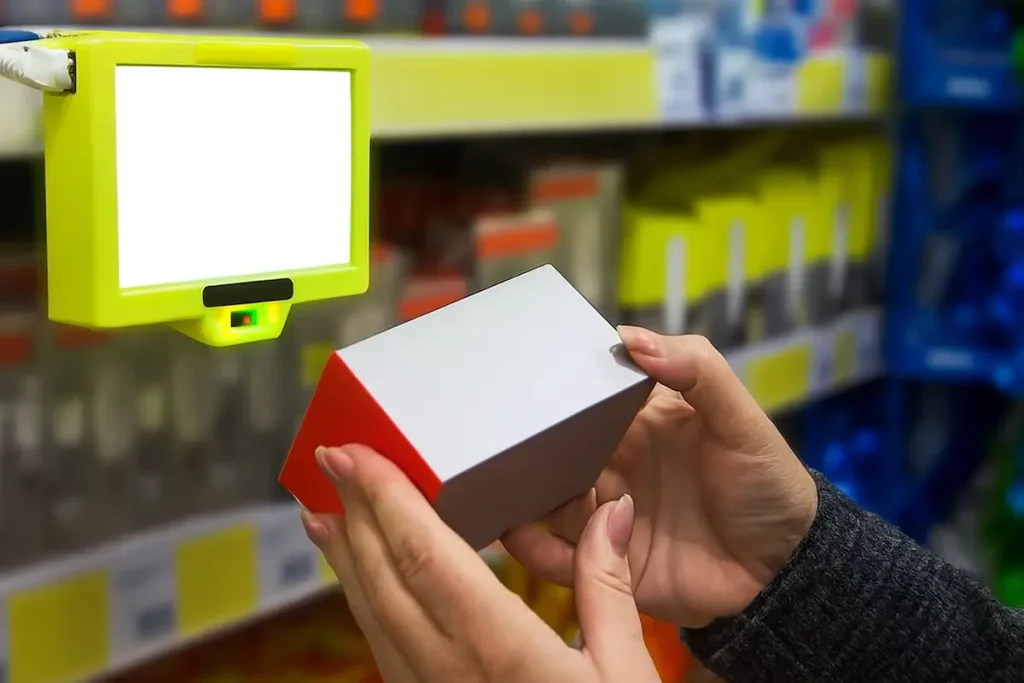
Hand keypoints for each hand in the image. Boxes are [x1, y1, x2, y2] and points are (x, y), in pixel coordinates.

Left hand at [302, 445, 661, 682]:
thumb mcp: (626, 670)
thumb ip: (610, 587)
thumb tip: (612, 511)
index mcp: (499, 648)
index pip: (425, 554)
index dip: (384, 498)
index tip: (353, 454)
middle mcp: (449, 669)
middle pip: (384, 575)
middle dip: (351, 512)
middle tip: (328, 459)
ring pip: (371, 612)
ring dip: (344, 556)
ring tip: (324, 510)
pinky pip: (381, 644)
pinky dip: (363, 599)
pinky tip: (362, 579)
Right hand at [503, 329, 817, 628]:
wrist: (784, 571)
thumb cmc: (767, 483)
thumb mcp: (740, 420)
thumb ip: (697, 370)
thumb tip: (630, 338)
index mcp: (635, 426)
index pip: (583, 402)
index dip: (553, 391)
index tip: (516, 378)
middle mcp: (611, 467)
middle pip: (553, 453)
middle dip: (525, 446)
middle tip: (494, 438)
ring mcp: (604, 517)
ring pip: (546, 501)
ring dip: (524, 494)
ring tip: (500, 483)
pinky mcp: (604, 565)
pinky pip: (557, 558)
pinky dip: (530, 548)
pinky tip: (512, 532)